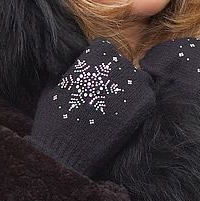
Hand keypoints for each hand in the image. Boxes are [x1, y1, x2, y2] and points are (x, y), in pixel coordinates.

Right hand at [29, 38, 154, 176]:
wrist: (67, 152)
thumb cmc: (55, 120)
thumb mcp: (53, 85)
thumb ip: (66, 67)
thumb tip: (72, 60)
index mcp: (95, 54)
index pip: (105, 49)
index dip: (98, 65)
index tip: (92, 81)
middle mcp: (117, 63)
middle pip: (122, 64)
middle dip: (113, 78)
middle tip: (103, 99)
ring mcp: (133, 82)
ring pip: (138, 79)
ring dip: (129, 90)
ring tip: (113, 110)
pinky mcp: (145, 102)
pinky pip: (147, 96)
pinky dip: (137, 105)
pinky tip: (122, 119)